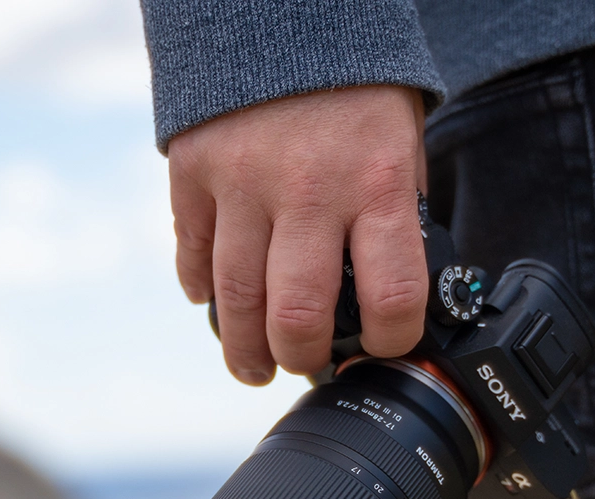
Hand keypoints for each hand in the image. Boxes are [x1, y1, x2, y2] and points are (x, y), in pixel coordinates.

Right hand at [167, 85, 428, 385]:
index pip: (391, 298)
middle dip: (301, 359)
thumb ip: (393, 209)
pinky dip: (202, 288)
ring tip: (254, 366)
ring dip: (245, 350)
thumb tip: (389, 285)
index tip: (383, 345)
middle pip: (297, 318)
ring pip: (236, 302)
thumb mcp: (401, 139)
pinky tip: (215, 303)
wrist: (281, 6)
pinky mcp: (194, 174)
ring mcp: (243, 185)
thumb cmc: (353, 79)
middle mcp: (309, 191)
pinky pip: (193, 256)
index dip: (390, 340)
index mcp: (377, 182)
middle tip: (303, 364)